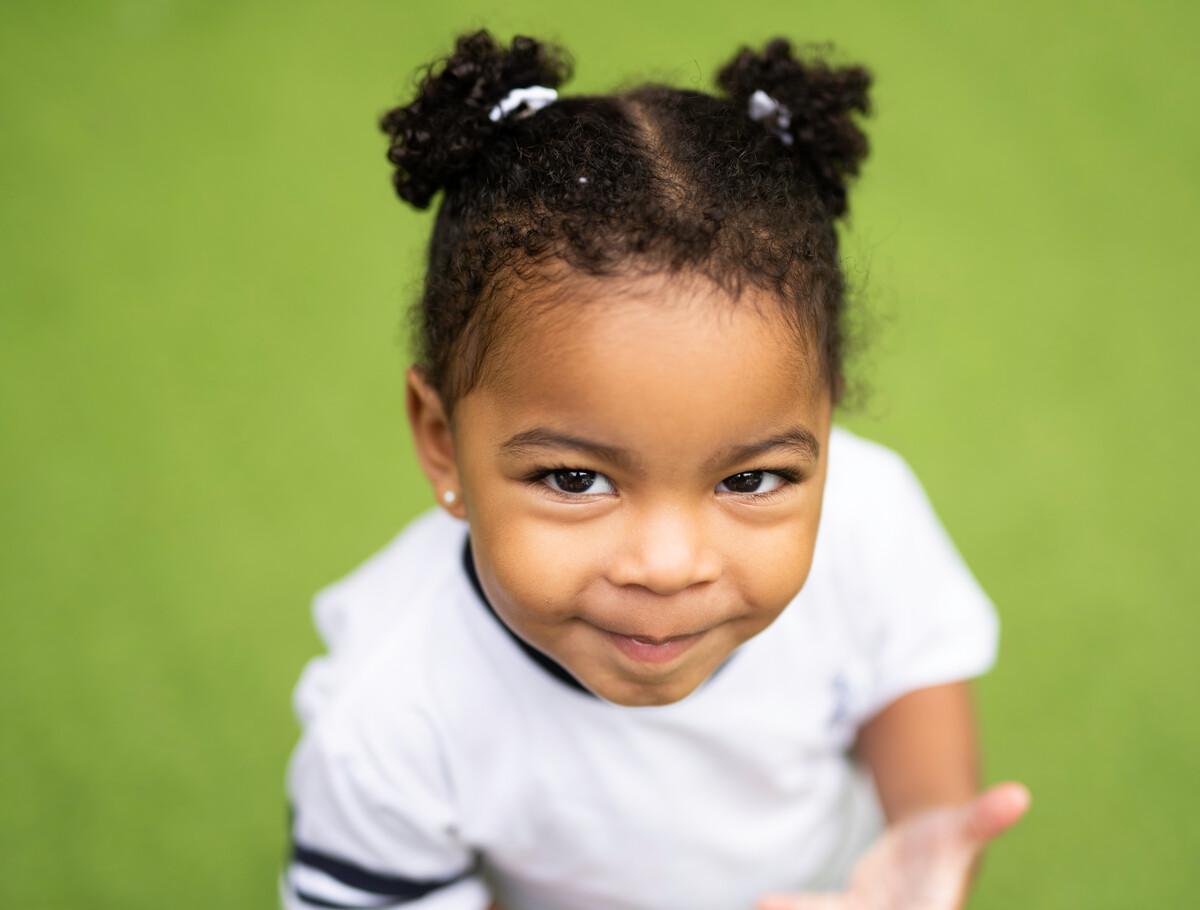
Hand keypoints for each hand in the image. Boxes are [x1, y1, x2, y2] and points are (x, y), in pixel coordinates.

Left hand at [756, 782, 1029, 909]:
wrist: (927, 853)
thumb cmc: (949, 840)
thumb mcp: (963, 828)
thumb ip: (987, 816)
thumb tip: (1020, 794)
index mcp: (934, 909)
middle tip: (798, 908)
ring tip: (763, 904)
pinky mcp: (848, 908)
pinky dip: (793, 908)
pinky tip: (762, 902)